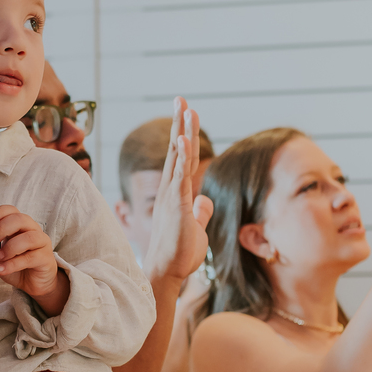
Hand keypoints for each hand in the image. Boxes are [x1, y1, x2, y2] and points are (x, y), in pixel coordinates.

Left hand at [0, 205, 66, 310]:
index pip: (12, 210)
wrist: (33, 283)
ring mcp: (42, 243)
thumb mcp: (1, 252)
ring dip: (10, 247)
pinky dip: (13, 264)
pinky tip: (2, 269)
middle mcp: (34, 230)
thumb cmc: (17, 265)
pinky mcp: (46, 258)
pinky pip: (30, 258)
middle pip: (21, 219)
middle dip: (2, 229)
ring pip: (29, 238)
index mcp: (21, 225)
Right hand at [142, 98, 213, 285]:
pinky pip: (180, 175)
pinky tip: (184, 138)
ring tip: (185, 107)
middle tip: (181, 99)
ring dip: (182, 131)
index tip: (186, 114)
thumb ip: (200, 212)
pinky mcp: (176, 205)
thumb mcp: (195, 229)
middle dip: (180, 123)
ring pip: (179, 157)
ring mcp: (172, 196)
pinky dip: (182, 155)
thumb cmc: (178, 254)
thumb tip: (206, 201)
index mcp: (176, 194)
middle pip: (177, 150)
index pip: (181, 159)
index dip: (184, 135)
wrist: (166, 273)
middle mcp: (170, 190)